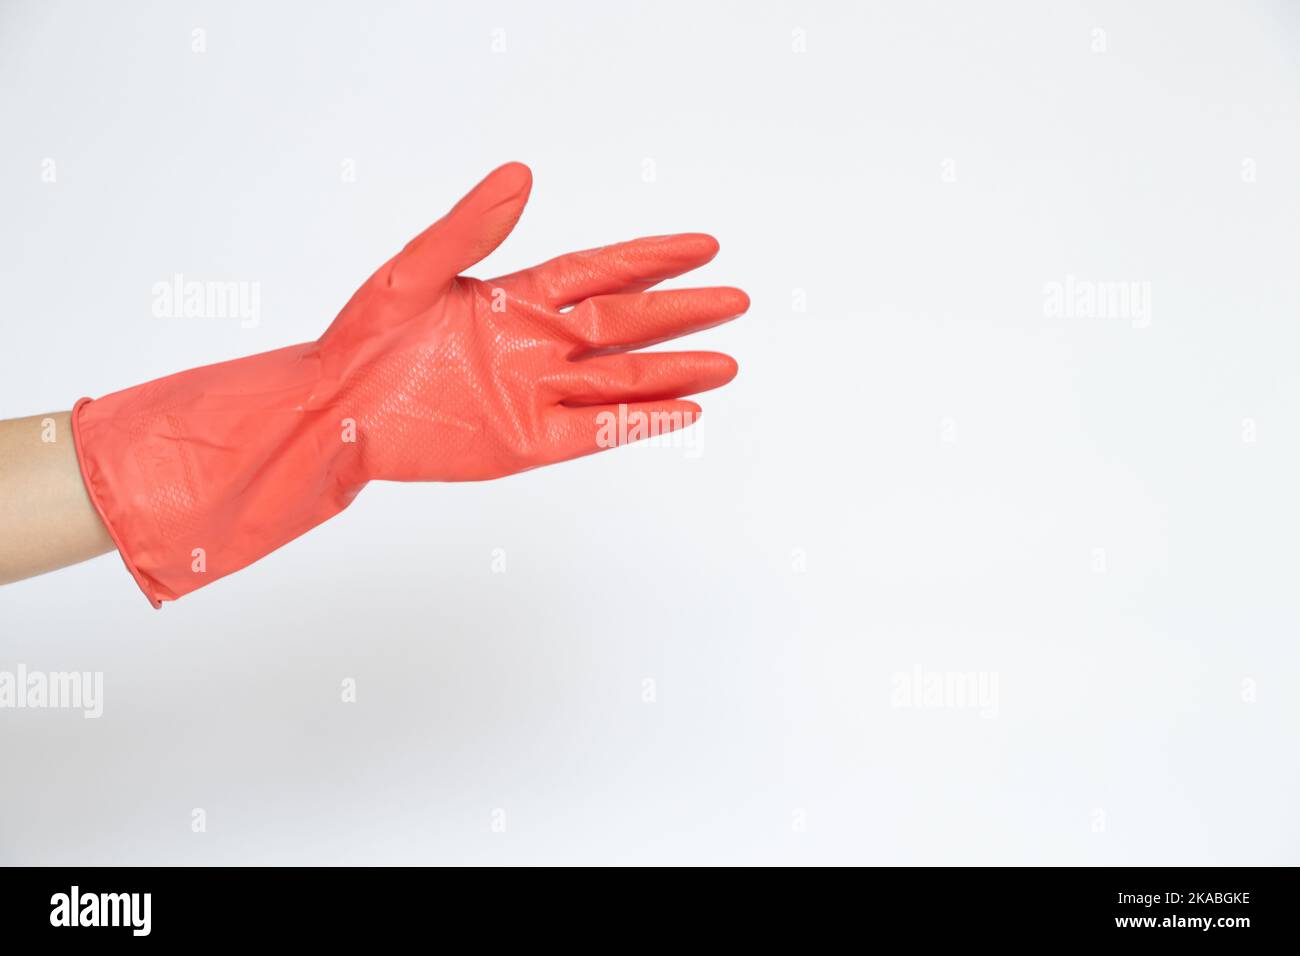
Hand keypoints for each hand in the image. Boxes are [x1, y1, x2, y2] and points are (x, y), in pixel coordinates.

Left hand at [315, 162, 746, 481]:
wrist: (333, 413)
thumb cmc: (363, 338)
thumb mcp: (412, 273)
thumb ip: (469, 230)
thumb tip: (520, 176)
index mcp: (516, 298)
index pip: (601, 272)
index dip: (652, 259)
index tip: (702, 246)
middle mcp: (537, 344)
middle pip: (626, 325)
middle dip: (681, 312)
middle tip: (734, 299)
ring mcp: (537, 394)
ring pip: (622, 380)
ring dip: (674, 371)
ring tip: (725, 363)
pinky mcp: (528, 441)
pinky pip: (595, 431)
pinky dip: (640, 422)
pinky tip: (682, 410)